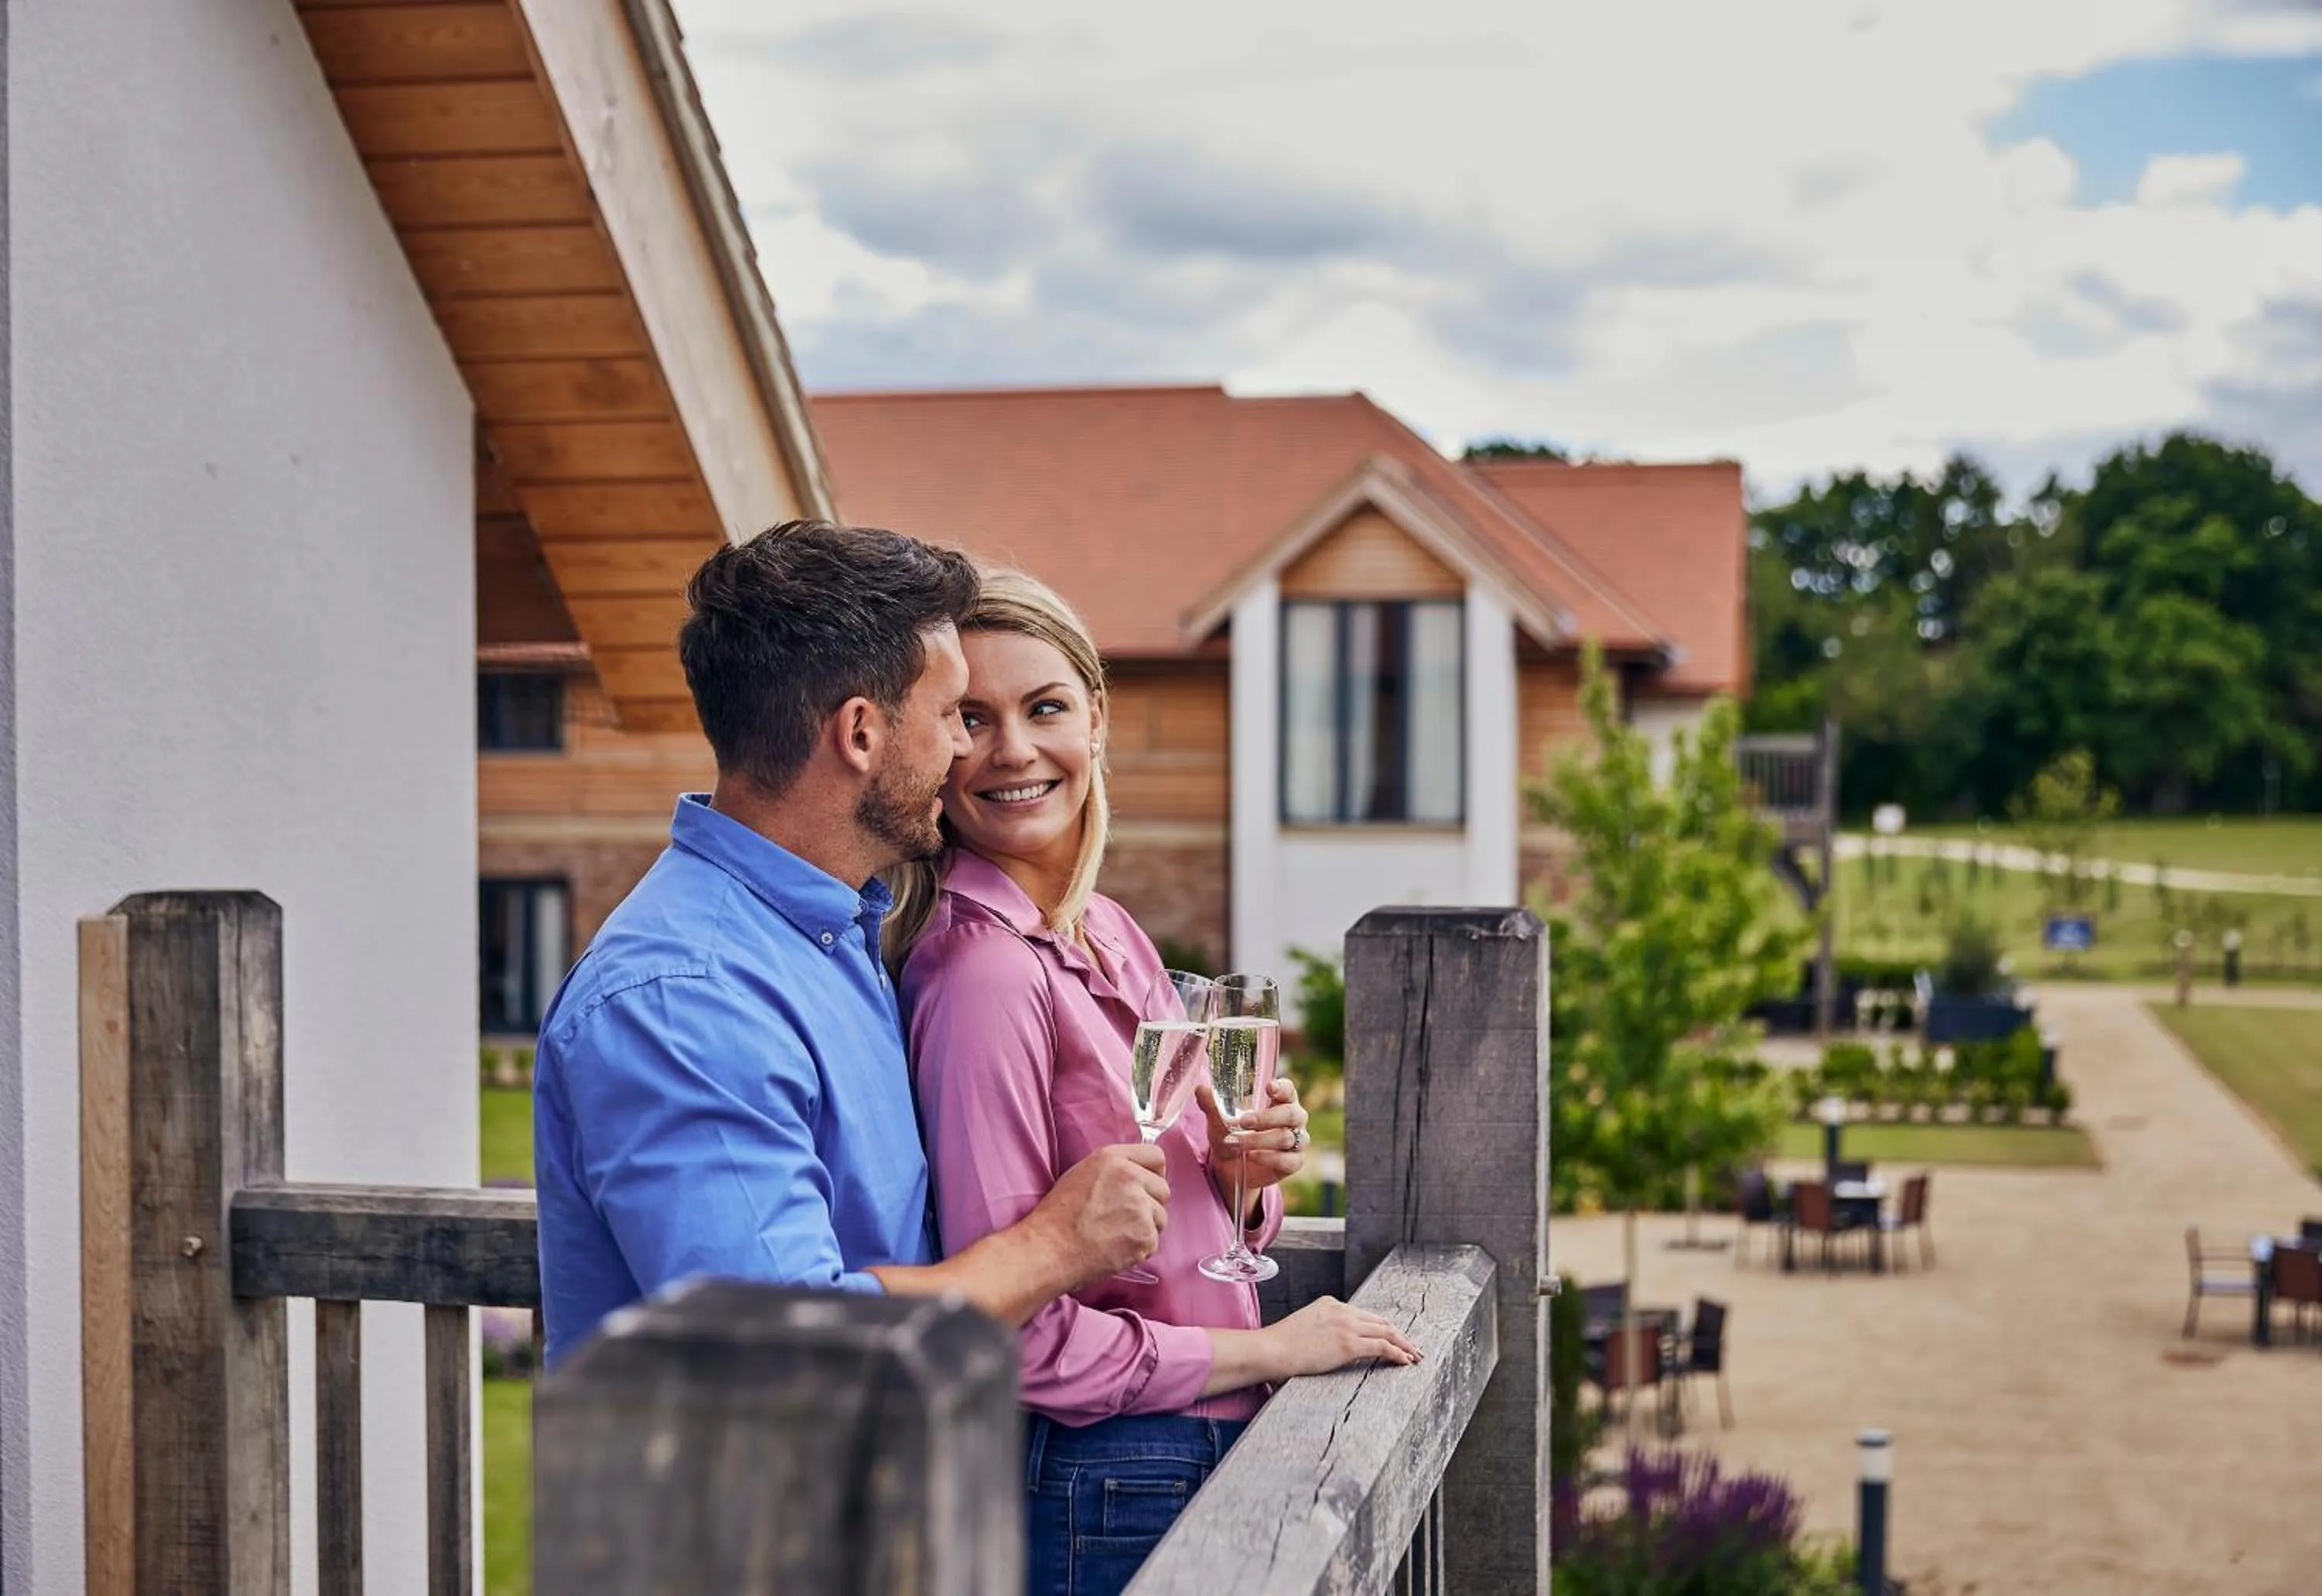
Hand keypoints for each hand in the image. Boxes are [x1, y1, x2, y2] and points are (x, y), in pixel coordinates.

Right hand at [1034, 1142, 1169, 1288]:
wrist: (1049, 1249)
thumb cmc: (1058, 1216)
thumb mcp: (1081, 1174)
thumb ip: (1114, 1170)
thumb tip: (1138, 1175)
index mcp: (1113, 1159)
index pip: (1156, 1157)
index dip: (1153, 1173)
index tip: (1146, 1187)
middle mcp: (1131, 1178)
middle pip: (1162, 1190)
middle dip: (1150, 1205)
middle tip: (1126, 1218)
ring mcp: (1140, 1207)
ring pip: (1160, 1218)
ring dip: (1145, 1228)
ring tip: (1117, 1235)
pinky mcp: (1145, 1236)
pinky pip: (1153, 1242)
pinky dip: (1139, 1249)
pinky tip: (1116, 1249)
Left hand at [1198, 1076, 1306, 1195]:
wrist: (1229, 1167)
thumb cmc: (1230, 1134)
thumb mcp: (1218, 1120)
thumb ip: (1212, 1105)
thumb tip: (1200, 1089)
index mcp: (1280, 1101)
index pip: (1288, 1090)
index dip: (1282, 1088)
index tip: (1269, 1087)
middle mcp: (1293, 1119)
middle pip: (1291, 1114)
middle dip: (1266, 1118)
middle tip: (1243, 1121)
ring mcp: (1297, 1141)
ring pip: (1286, 1138)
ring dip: (1259, 1140)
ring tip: (1238, 1142)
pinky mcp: (1293, 1162)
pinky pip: (1288, 1160)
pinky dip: (1268, 1158)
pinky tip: (1252, 1156)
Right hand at [1263, 1296, 1421, 1378]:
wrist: (1271, 1349)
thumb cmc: (1281, 1344)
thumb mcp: (1305, 1326)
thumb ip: (1322, 1328)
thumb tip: (1329, 1343)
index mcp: (1331, 1303)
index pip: (1365, 1315)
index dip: (1383, 1327)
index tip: (1394, 1337)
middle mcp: (1342, 1310)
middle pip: (1380, 1321)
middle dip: (1399, 1335)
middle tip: (1413, 1347)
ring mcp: (1346, 1326)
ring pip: (1386, 1332)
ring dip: (1404, 1344)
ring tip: (1415, 1355)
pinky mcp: (1348, 1344)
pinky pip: (1382, 1347)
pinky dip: (1397, 1353)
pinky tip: (1405, 1361)